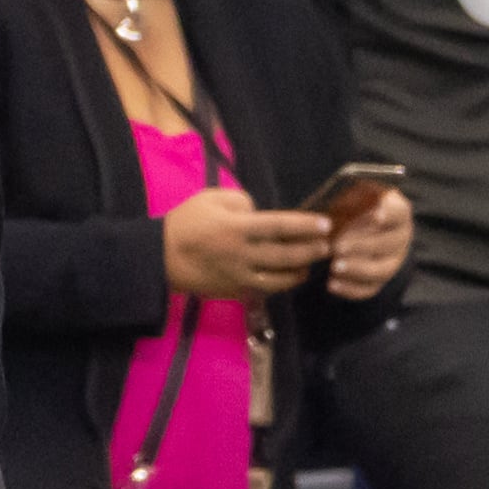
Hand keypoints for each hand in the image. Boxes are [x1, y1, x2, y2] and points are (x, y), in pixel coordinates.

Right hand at [162, 188, 329, 302]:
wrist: (160, 258)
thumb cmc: (184, 223)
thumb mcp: (209, 198)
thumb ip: (240, 201)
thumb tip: (260, 213)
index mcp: (236, 228)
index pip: (279, 225)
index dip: (305, 225)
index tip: (326, 224)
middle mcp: (243, 254)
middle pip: (285, 254)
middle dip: (310, 250)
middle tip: (328, 246)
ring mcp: (240, 275)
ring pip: (279, 278)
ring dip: (300, 270)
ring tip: (312, 263)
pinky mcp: (235, 290)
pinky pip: (265, 288)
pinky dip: (282, 283)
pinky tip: (291, 277)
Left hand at [327, 187, 411, 300]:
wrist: (351, 227)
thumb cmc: (350, 205)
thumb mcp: (352, 194)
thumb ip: (351, 195)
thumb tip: (340, 188)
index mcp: (397, 212)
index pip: (398, 212)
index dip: (389, 213)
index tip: (375, 214)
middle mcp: (401, 238)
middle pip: (388, 244)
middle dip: (362, 246)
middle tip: (337, 246)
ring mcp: (393, 261)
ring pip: (381, 270)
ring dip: (357, 269)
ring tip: (333, 266)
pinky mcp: (380, 280)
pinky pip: (369, 289)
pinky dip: (350, 289)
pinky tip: (331, 285)